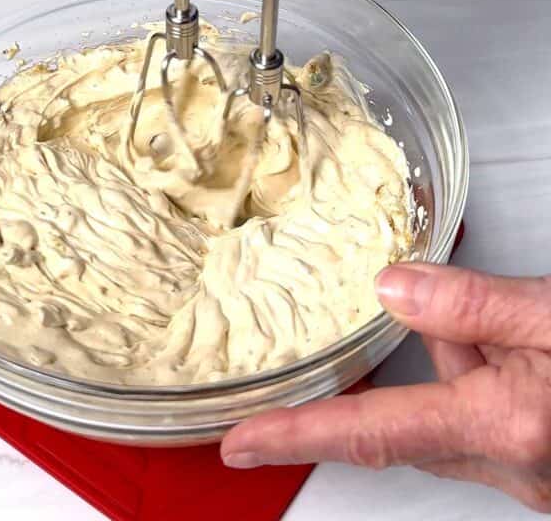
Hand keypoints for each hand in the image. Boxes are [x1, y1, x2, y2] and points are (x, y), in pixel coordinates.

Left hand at [221, 263, 550, 512]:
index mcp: (503, 423)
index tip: (240, 443)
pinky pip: (478, 419)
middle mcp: (510, 462)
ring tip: (500, 318)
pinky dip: (479, 375)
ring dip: (455, 363)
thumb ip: (473, 302)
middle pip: (409, 418)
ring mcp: (529, 472)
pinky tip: (508, 338)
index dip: (298, 435)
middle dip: (408, 369)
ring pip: (445, 413)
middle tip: (423, 327)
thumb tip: (390, 287)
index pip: (373, 432)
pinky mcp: (539, 465)